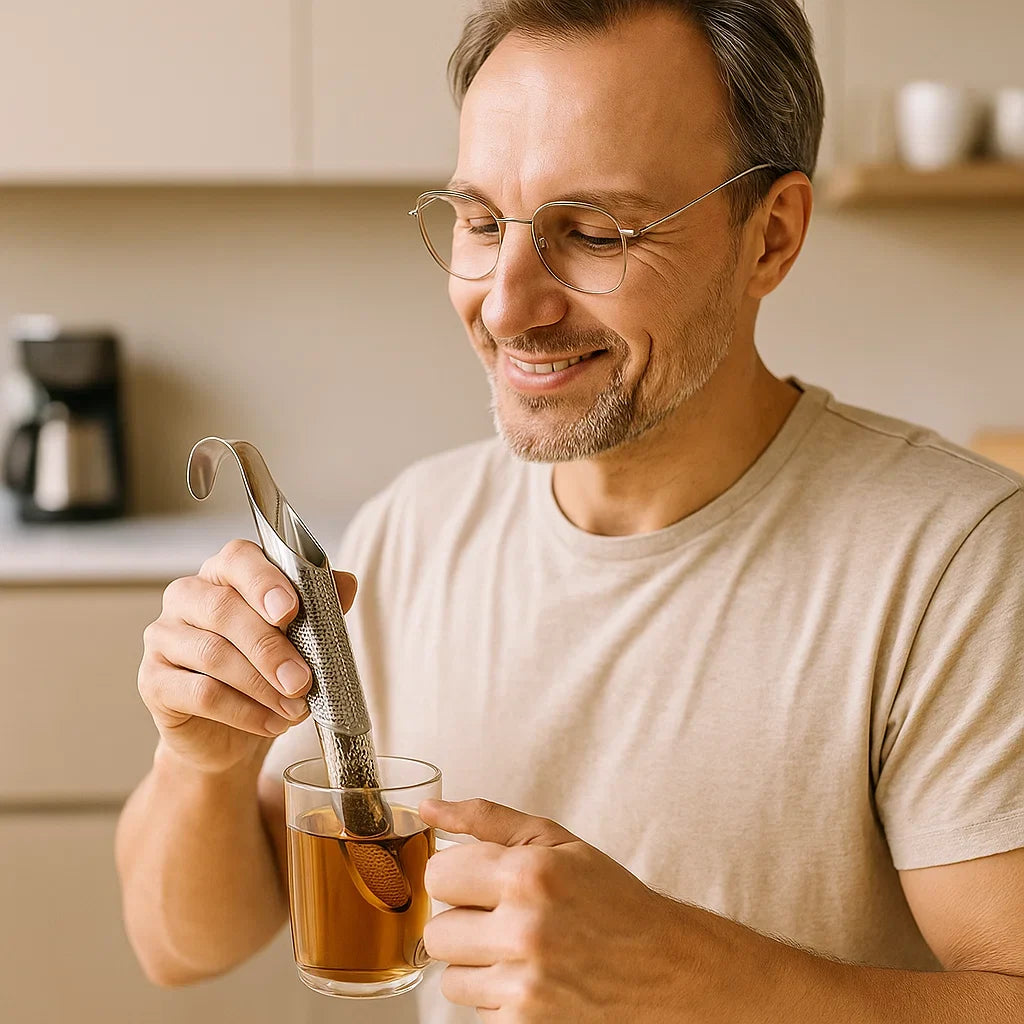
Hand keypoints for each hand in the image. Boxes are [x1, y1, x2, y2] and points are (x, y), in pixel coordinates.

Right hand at [138, 538, 357, 774]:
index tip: (291, 610)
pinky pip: (200, 693)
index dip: (264, 582)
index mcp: (225, 574)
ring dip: (261, 685)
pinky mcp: (153, 681)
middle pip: (224, 609)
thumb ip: (320, 606)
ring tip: (295, 707)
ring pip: (213, 654)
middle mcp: (187, 596)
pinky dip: (244, 711)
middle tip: (302, 679)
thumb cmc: (266, 672)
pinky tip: (272, 722)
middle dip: (270, 647)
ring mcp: (163, 637)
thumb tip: (347, 583)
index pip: (238, 558)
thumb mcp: (300, 638)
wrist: (231, 734)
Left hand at [417, 798, 692, 1022]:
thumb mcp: (556, 842)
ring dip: (478, 965)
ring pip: (450, 977)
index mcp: (529, 875)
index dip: (461, 877)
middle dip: (465, 923)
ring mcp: (525, 988)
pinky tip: (534, 979)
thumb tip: (427, 809)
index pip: (438, 875)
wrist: (667, 969)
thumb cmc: (610, 899)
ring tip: (522, 951)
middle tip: (505, 918)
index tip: (485, 881)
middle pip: (436, 932)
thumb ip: (486, 820)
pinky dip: (498, 997)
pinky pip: (476, 1011)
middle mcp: (525, 932)